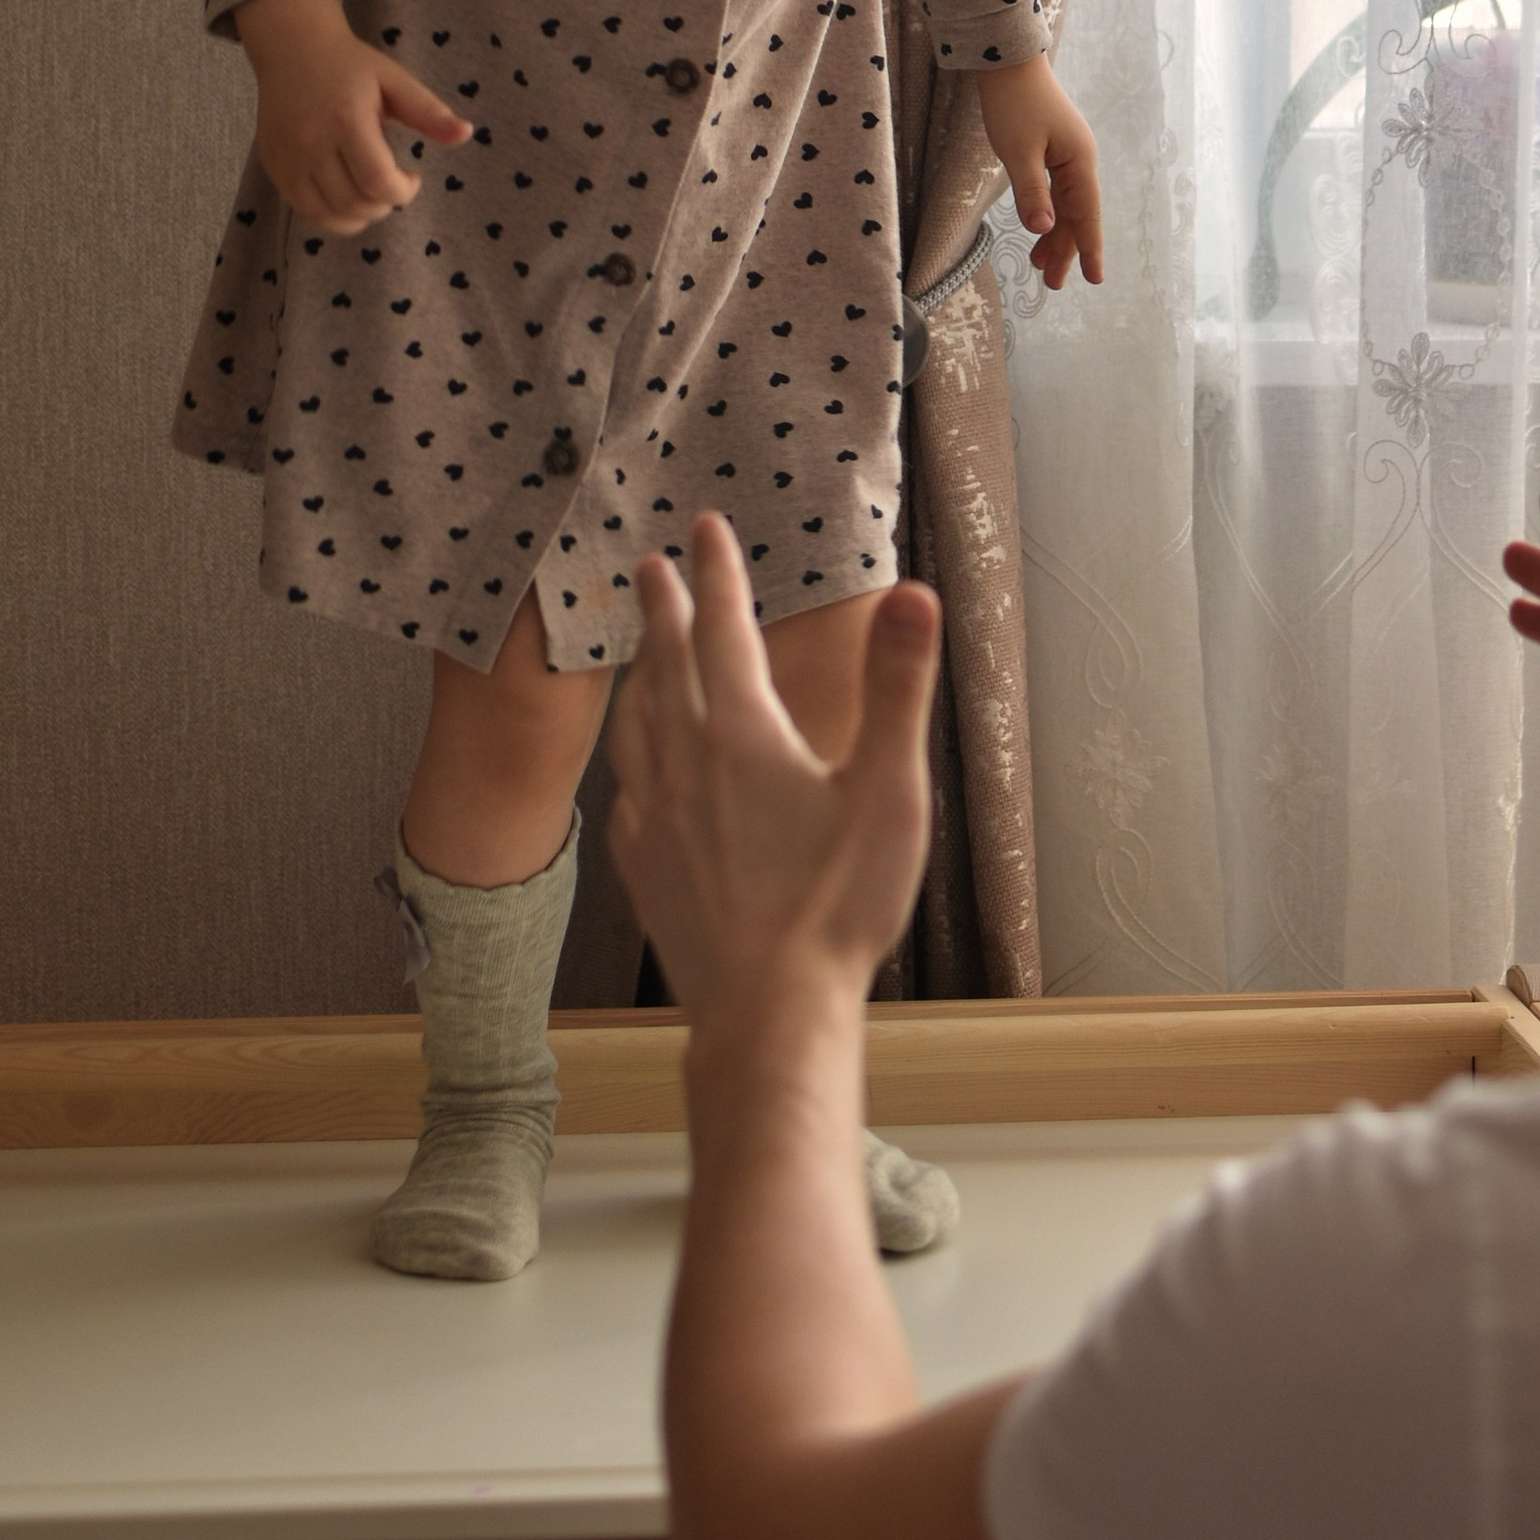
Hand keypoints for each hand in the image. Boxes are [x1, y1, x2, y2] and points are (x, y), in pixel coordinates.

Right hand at [235, 0, 471, 238]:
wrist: (292, 48)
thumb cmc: (350, 65)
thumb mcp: (395, 80)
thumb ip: (429, 111)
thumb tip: (467, 133)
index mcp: (346, 119)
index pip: (377, 181)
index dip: (403, 192)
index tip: (412, 178)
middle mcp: (311, 143)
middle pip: (353, 203)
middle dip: (383, 205)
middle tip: (392, 185)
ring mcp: (287, 158)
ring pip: (328, 215)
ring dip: (359, 216)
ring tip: (371, 193)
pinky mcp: (273, 166)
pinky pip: (304, 210)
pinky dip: (331, 215)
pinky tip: (346, 195)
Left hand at [608, 517, 941, 1021]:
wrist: (768, 1012)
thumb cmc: (838, 907)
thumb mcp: (889, 790)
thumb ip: (897, 686)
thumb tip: (912, 595)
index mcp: (742, 735)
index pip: (722, 629)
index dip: (717, 572)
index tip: (707, 527)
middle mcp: (684, 765)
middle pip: (664, 666)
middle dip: (662, 609)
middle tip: (651, 565)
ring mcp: (653, 819)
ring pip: (636, 723)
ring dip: (638, 674)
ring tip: (639, 652)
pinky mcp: (643, 868)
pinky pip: (627, 788)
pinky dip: (633, 752)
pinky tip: (641, 767)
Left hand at [976, 59, 1103, 290]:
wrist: (1008, 62)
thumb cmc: (1013, 104)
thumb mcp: (1018, 152)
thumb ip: (1032, 193)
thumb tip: (1044, 230)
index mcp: (1079, 162)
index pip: (1087, 214)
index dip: (1090, 248)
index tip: (1095, 279)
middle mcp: (1079, 160)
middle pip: (1076, 214)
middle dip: (1066, 249)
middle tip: (1054, 283)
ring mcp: (1067, 154)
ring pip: (1065, 204)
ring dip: (1054, 234)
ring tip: (1041, 265)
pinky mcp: (1053, 148)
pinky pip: (1056, 190)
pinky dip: (1047, 213)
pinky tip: (1039, 228)